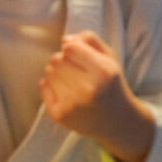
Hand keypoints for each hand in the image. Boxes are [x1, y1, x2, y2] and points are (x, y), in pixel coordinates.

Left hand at [39, 31, 154, 161]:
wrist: (118, 122)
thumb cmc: (111, 85)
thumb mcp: (110, 58)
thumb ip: (90, 40)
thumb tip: (65, 40)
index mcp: (104, 72)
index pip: (70, 48)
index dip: (72, 48)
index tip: (79, 54)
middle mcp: (89, 89)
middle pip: (56, 59)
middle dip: (63, 60)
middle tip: (75, 70)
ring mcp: (72, 104)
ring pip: (48, 71)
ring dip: (56, 72)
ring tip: (72, 81)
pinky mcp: (60, 115)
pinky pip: (43, 86)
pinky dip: (50, 85)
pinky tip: (66, 92)